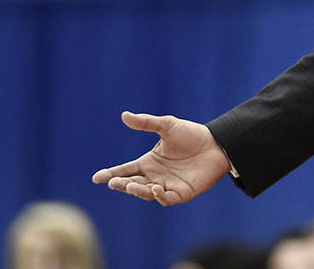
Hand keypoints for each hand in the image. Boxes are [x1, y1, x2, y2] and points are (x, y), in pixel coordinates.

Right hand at [92, 111, 229, 205]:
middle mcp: (155, 176)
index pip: (125, 170)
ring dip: (138, 190)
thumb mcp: (167, 126)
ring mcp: (167, 186)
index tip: (96, 178)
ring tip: (131, 185)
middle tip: (114, 181)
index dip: (111, 174)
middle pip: (132, 183)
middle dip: (121, 184)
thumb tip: (124, 115)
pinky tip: (155, 188)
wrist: (217, 143)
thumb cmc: (192, 135)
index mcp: (149, 162)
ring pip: (146, 193)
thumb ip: (146, 123)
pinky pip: (166, 198)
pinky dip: (159, 195)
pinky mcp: (181, 193)